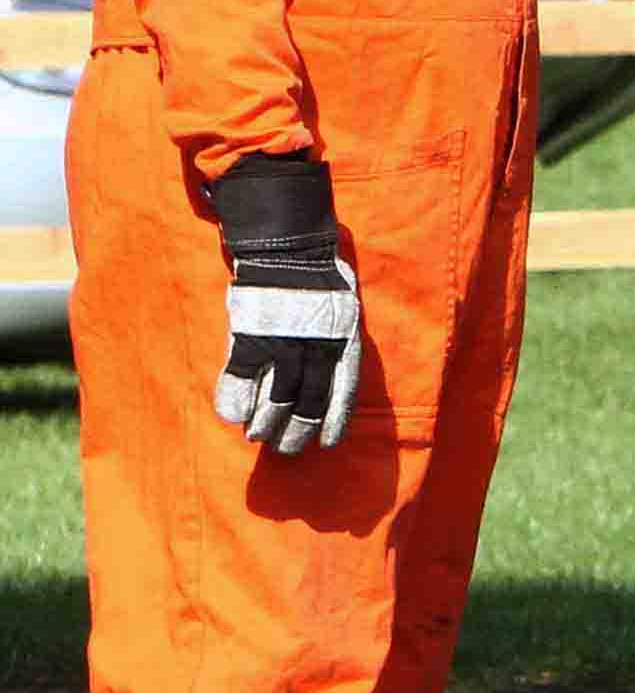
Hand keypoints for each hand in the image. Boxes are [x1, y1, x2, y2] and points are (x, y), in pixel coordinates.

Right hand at [207, 151, 361, 455]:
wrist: (285, 243)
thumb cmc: (316, 275)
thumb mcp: (342, 308)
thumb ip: (335, 339)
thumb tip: (326, 372)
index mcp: (344, 339)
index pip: (343, 391)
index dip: (334, 419)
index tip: (326, 443)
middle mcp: (317, 345)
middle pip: (307, 401)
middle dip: (296, 430)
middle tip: (286, 449)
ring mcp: (284, 341)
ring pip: (276, 397)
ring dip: (266, 423)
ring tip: (259, 439)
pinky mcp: (251, 334)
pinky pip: (242, 377)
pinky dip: (235, 401)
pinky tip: (232, 419)